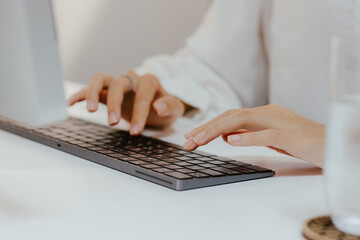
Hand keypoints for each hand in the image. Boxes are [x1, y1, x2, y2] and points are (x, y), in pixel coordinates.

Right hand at [68, 71, 184, 134]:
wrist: (159, 107)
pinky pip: (90, 88)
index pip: (142, 94)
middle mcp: (132, 79)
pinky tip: (71, 103)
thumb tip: (158, 107)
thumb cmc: (166, 108)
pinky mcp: (107, 91)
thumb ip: (170, 106)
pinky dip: (80, 93)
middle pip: (118, 83)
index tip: (136, 131)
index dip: (139, 112)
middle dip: (115, 103)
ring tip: (90, 110)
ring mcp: (117, 84)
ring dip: (93, 93)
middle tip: (113, 122)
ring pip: (100, 79)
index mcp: (149, 81)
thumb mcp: (175, 110)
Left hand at [183, 104, 324, 166]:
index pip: (231, 117)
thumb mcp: (273, 138)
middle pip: (231, 116)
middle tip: (187, 141)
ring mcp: (281, 121)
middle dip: (206, 128)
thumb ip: (251, 134)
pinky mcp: (292, 135)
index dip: (208, 125)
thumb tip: (228, 136)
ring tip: (199, 140)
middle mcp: (269, 113)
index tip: (191, 137)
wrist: (335, 144)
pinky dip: (249, 137)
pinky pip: (267, 134)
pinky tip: (232, 141)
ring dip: (217, 130)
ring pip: (243, 120)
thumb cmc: (305, 143)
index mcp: (265, 113)